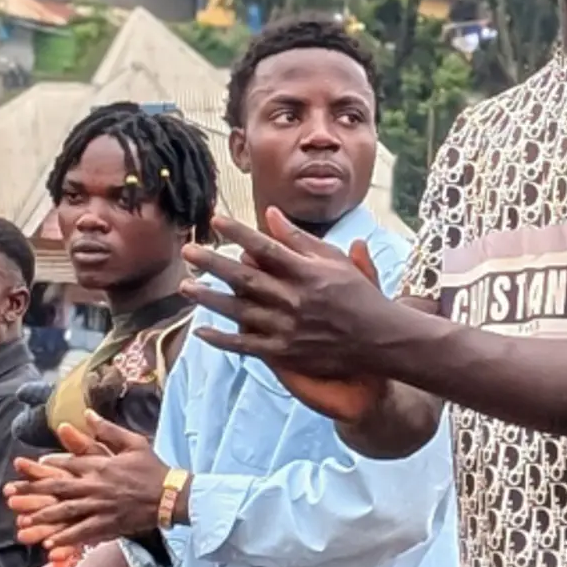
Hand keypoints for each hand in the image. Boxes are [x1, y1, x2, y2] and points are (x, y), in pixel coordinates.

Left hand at [6, 415, 170, 557]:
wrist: (171, 495)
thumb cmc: (153, 468)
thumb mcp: (133, 442)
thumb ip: (107, 429)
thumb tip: (86, 413)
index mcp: (101, 464)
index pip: (68, 463)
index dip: (47, 465)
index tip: (30, 465)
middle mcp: (97, 485)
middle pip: (59, 488)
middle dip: (34, 492)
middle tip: (12, 495)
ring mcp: (101, 506)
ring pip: (66, 512)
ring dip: (43, 517)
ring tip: (24, 521)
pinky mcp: (109, 524)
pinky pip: (83, 532)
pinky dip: (66, 538)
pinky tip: (49, 544)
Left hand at [182, 211, 397, 423]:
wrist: (380, 340)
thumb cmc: (358, 294)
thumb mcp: (334, 260)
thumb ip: (299, 238)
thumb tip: (271, 213)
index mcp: (307, 273)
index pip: (266, 248)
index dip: (239, 233)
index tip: (216, 220)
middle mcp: (294, 299)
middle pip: (246, 278)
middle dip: (214, 263)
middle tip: (188, 251)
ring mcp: (288, 328)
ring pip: (240, 312)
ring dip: (210, 298)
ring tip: (185, 286)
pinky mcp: (286, 353)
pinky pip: (247, 346)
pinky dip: (223, 339)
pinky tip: (201, 330)